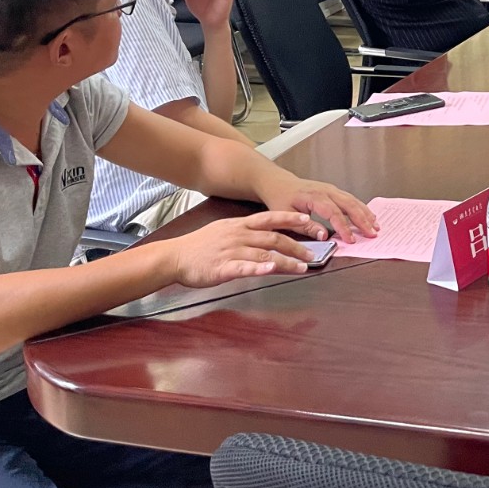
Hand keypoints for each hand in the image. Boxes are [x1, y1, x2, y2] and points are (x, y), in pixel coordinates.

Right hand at [164, 211, 323, 285]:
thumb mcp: (224, 231)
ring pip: (265, 253)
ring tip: (302, 267)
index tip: (308, 220)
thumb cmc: (200, 246)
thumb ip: (246, 232)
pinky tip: (272, 269)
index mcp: (240, 225)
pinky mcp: (223, 268)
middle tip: (314, 254)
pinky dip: (260, 268)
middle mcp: (239, 235)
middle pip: (274, 237)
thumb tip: (266, 235)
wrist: (174, 257)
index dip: (291, 218)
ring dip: (286, 260)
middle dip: (297, 246)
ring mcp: (232, 251)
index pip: (271, 218)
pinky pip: (245, 267)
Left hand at [258, 179, 377, 241]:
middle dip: (362, 220)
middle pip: (349, 205)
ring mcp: (331, 189)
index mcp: (314, 197)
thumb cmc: (281, 199)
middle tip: (372, 233)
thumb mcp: (286, 215)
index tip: (351, 239)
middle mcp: (326, 191)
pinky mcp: (334, 191)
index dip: (344, 227)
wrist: (279, 183)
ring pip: (353, 200)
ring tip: (375, 226)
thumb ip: (305, 226)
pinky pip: (351, 199)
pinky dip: (362, 208)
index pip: (334, 213)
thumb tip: (323, 235)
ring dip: (365, 214)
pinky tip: (368, 216)